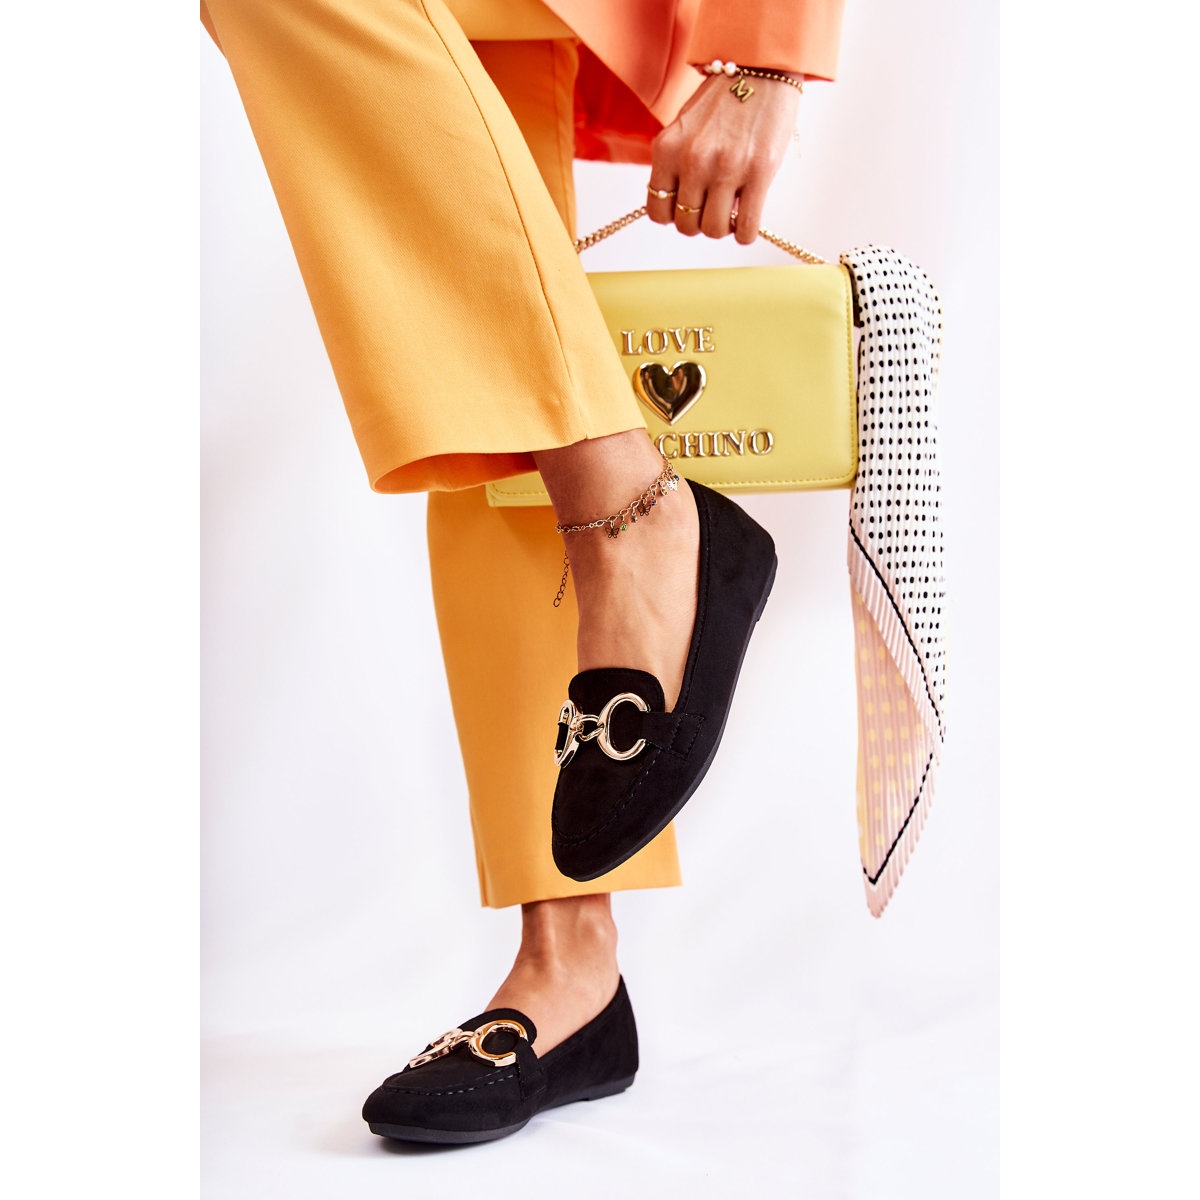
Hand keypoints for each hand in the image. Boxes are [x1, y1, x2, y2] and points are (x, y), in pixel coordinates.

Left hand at [646, 73, 800, 243]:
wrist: (760, 67)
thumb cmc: (723, 100)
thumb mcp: (684, 128)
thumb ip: (676, 164)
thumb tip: (679, 206)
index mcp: (668, 149)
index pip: (657, 211)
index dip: (674, 215)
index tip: (689, 205)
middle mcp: (692, 160)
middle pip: (686, 225)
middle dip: (700, 222)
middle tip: (714, 206)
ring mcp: (726, 168)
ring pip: (713, 230)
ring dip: (723, 228)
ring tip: (732, 209)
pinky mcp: (758, 173)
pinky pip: (744, 227)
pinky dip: (745, 233)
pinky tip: (747, 221)